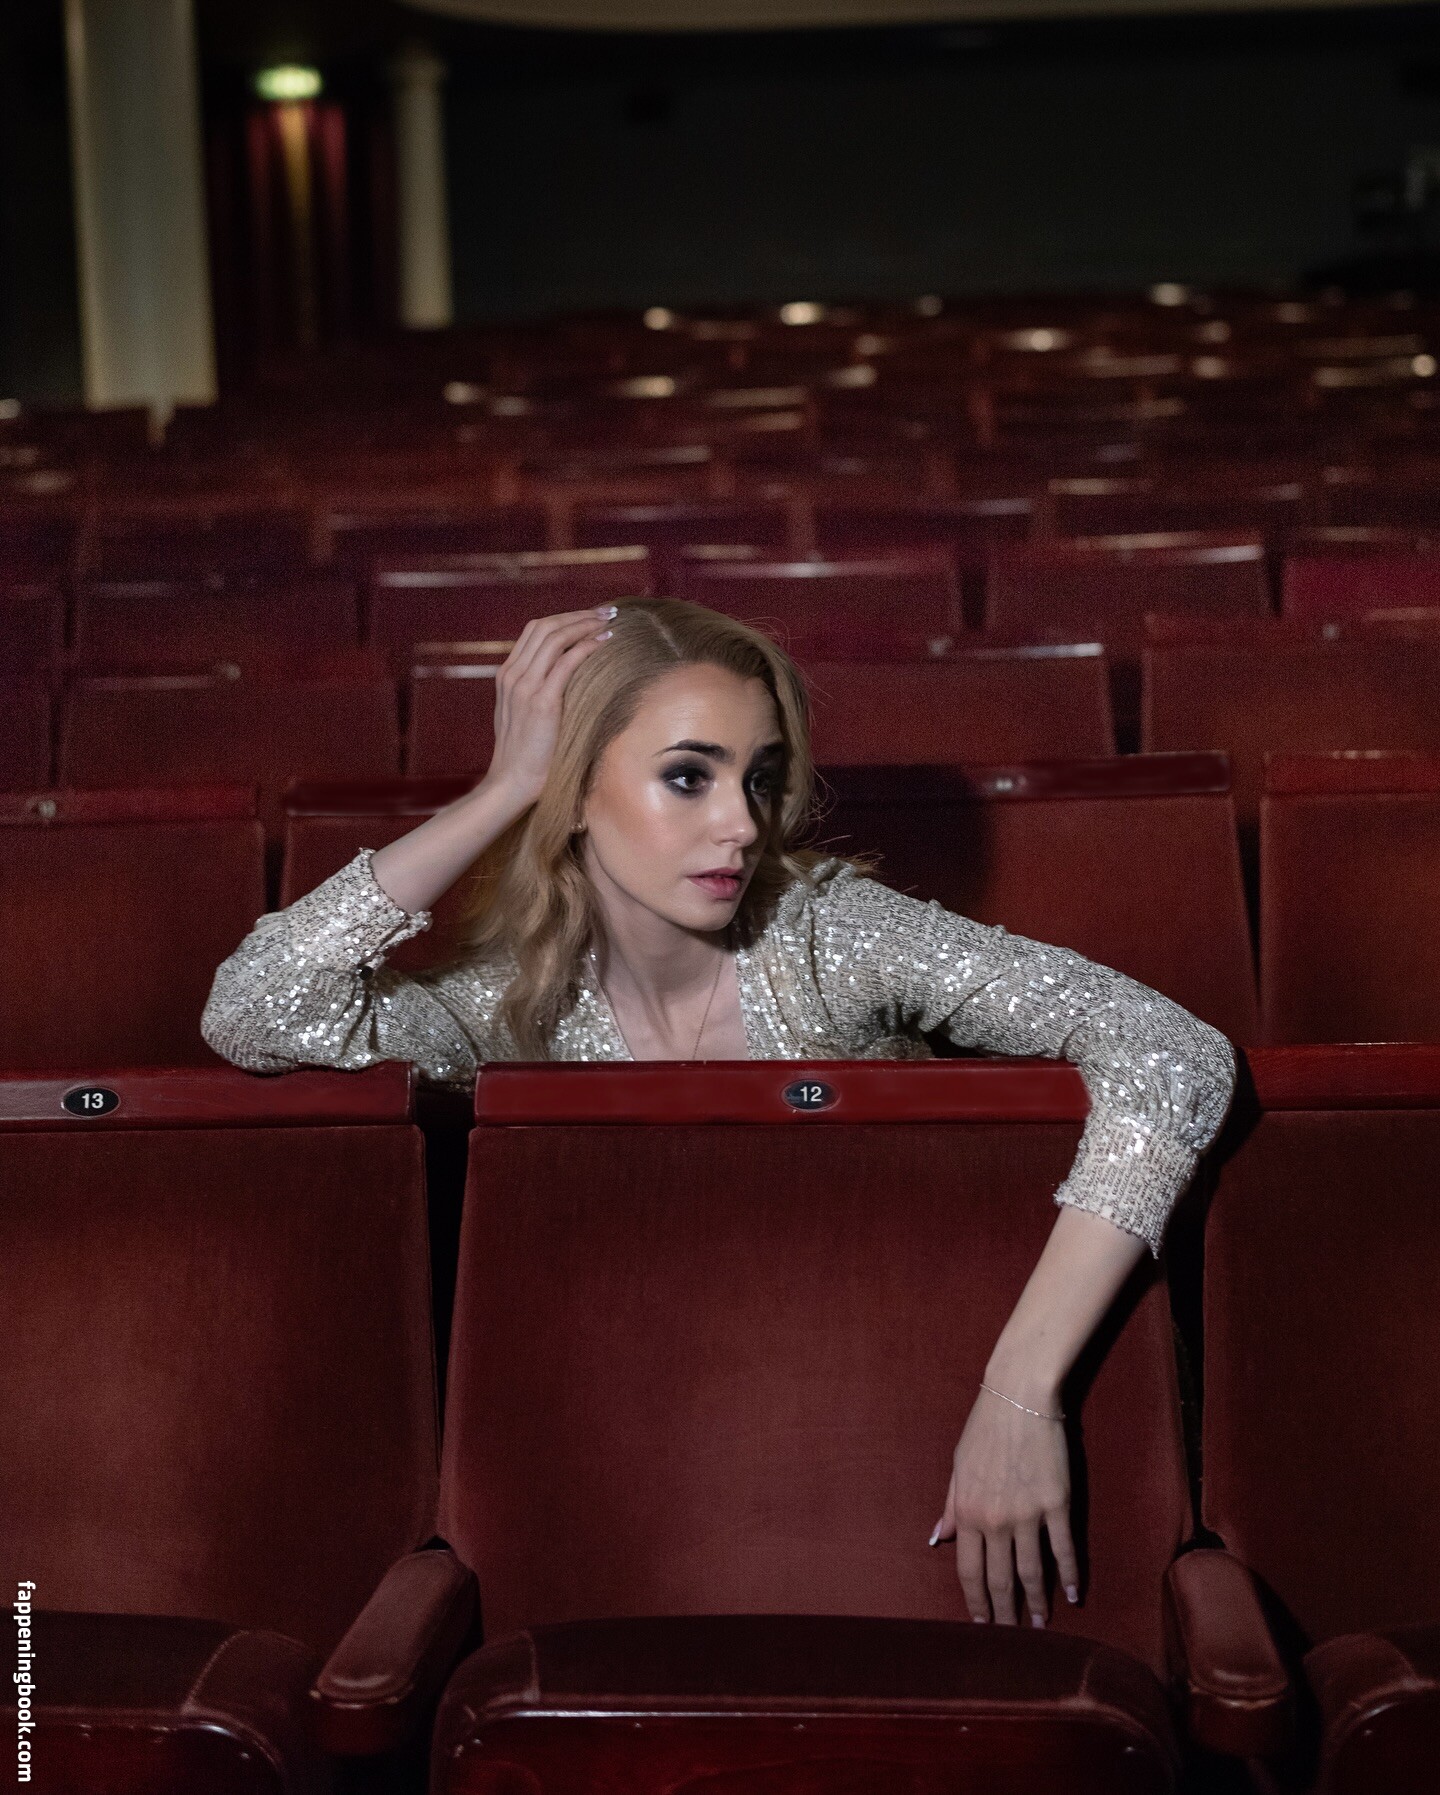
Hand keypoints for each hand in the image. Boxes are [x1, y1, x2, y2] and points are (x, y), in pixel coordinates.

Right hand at [486, 606, 616, 808]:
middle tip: (606, 612)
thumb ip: (535, 693)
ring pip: (555, 638)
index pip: (535, 631)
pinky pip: (566, 661)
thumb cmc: (525, 755)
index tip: (590, 617)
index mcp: (507, 675)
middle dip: (578, 615)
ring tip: (609, 622)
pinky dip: (587, 646)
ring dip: (585, 625)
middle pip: (545, 627)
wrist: (512, 781)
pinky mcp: (541, 701)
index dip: (565, 618)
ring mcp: (525, 686)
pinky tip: (605, 642)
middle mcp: (513, 675)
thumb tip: (563, 681)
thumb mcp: (523, 716)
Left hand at [930, 1385, 1079, 1626]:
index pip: (969, 1572)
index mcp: (968, 1512)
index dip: (976, 1602)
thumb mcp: (958, 1466)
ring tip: (1040, 1624)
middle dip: (1006, 1612)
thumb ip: (951, 1506)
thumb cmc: (984, 1428)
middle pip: (1001, 1579)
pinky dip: (1070, 1575)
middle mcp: (996, 1520)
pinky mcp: (1057, 1504)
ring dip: (1037, 1602)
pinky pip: (1064, 1549)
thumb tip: (940, 1538)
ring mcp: (1028, 1514)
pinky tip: (1072, 1595)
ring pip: (1032, 1571)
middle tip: (1013, 1636)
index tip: (982, 1623)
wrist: (1019, 1397)